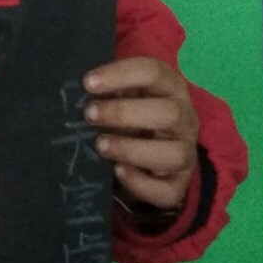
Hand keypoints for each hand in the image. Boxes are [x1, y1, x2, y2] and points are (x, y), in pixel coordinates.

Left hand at [83, 56, 198, 212]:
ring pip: (174, 154)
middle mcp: (185, 119)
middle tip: (89, 115)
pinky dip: (140, 183)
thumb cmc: (131, 117)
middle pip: (168, 112)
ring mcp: (186, 153)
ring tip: (100, 145)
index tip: (87, 83)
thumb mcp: (124, 97)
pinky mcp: (178, 185)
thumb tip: (77, 90)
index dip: (120, 75)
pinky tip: (117, 172)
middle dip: (124, 113)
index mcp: (171, 88)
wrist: (150, 158)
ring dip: (133, 149)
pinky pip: (167, 191)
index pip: (154, 72)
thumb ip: (109, 91)